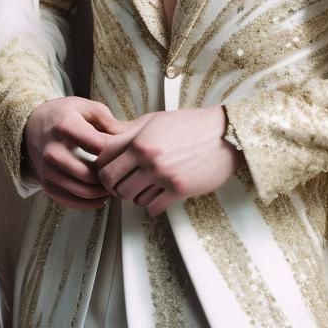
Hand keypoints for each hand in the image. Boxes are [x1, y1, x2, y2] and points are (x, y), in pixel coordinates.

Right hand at [24, 96, 124, 210]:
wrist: (31, 124)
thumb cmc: (65, 114)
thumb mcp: (87, 108)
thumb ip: (109, 122)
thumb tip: (129, 138)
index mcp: (65, 126)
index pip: (96, 145)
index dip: (114, 152)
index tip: (126, 154)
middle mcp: (52, 150)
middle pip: (88, 174)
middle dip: (109, 178)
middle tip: (123, 176)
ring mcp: (47, 170)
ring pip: (80, 191)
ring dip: (101, 193)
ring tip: (114, 187)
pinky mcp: (45, 184)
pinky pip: (69, 201)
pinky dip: (88, 203)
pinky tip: (100, 197)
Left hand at [94, 106, 241, 217]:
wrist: (223, 133)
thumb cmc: (188, 124)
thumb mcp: (155, 120)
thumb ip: (128, 132)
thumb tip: (104, 141)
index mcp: (139, 140)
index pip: (104, 163)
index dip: (103, 170)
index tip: (111, 172)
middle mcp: (148, 158)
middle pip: (114, 185)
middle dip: (117, 187)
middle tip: (127, 183)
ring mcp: (163, 175)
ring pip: (133, 199)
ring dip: (137, 195)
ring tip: (148, 186)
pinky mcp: (178, 190)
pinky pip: (153, 207)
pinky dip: (153, 205)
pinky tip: (161, 194)